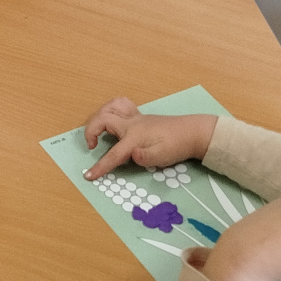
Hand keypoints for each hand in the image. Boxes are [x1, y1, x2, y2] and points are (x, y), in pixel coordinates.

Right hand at [82, 99, 217, 179]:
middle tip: (92, 147)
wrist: (192, 132)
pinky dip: (112, 109)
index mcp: (134, 136)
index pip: (113, 154)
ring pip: (110, 107)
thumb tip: (132, 155)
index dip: (100, 166)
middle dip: (90, 132)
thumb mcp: (162, 156)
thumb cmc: (177, 146)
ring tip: (98, 129)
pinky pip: (121, 105)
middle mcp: (131, 124)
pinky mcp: (140, 116)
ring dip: (99, 116)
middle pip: (102, 120)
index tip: (88, 175)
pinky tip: (113, 119)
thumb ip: (146, 157)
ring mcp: (135, 118)